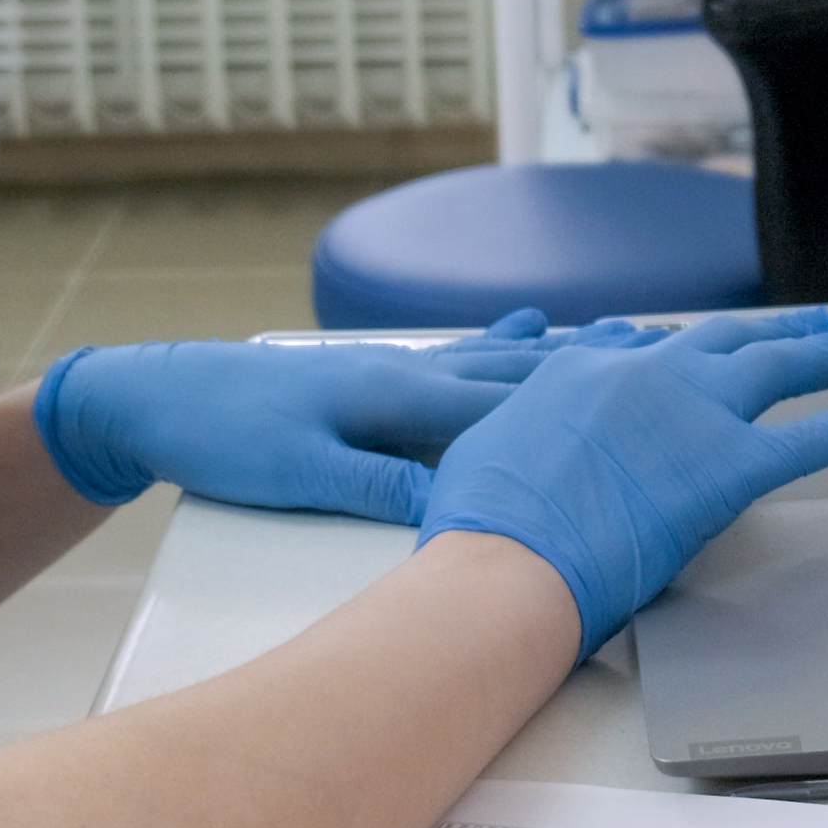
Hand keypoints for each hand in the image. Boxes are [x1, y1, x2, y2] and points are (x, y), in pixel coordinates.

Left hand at [34, 309, 658, 522]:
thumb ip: (378, 484)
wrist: (159, 396)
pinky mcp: (377, 376)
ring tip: (629, 334)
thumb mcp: (299, 473)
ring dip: (566, 352)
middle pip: (520, 373)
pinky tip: (533, 324)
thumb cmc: (226, 434)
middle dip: (595, 369)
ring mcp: (397, 369)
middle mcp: (412, 373)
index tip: (647, 403)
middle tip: (668, 354)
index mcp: (401, 398)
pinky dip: (508, 343)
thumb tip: (455, 503)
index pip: (506, 408)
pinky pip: (463, 358)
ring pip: (501, 360)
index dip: (579, 409)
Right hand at [416, 309, 827, 656]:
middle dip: (773, 330)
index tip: (698, 348)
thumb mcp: (488, 450)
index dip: (681, 349)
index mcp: (580, 370)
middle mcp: (643, 375)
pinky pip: (812, 437)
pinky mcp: (728, 467)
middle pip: (724, 339)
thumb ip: (526, 434)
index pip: (644, 348)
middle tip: (810, 324)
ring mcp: (690, 415)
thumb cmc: (482, 528)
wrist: (505, 561)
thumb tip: (527, 450)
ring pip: (776, 365)